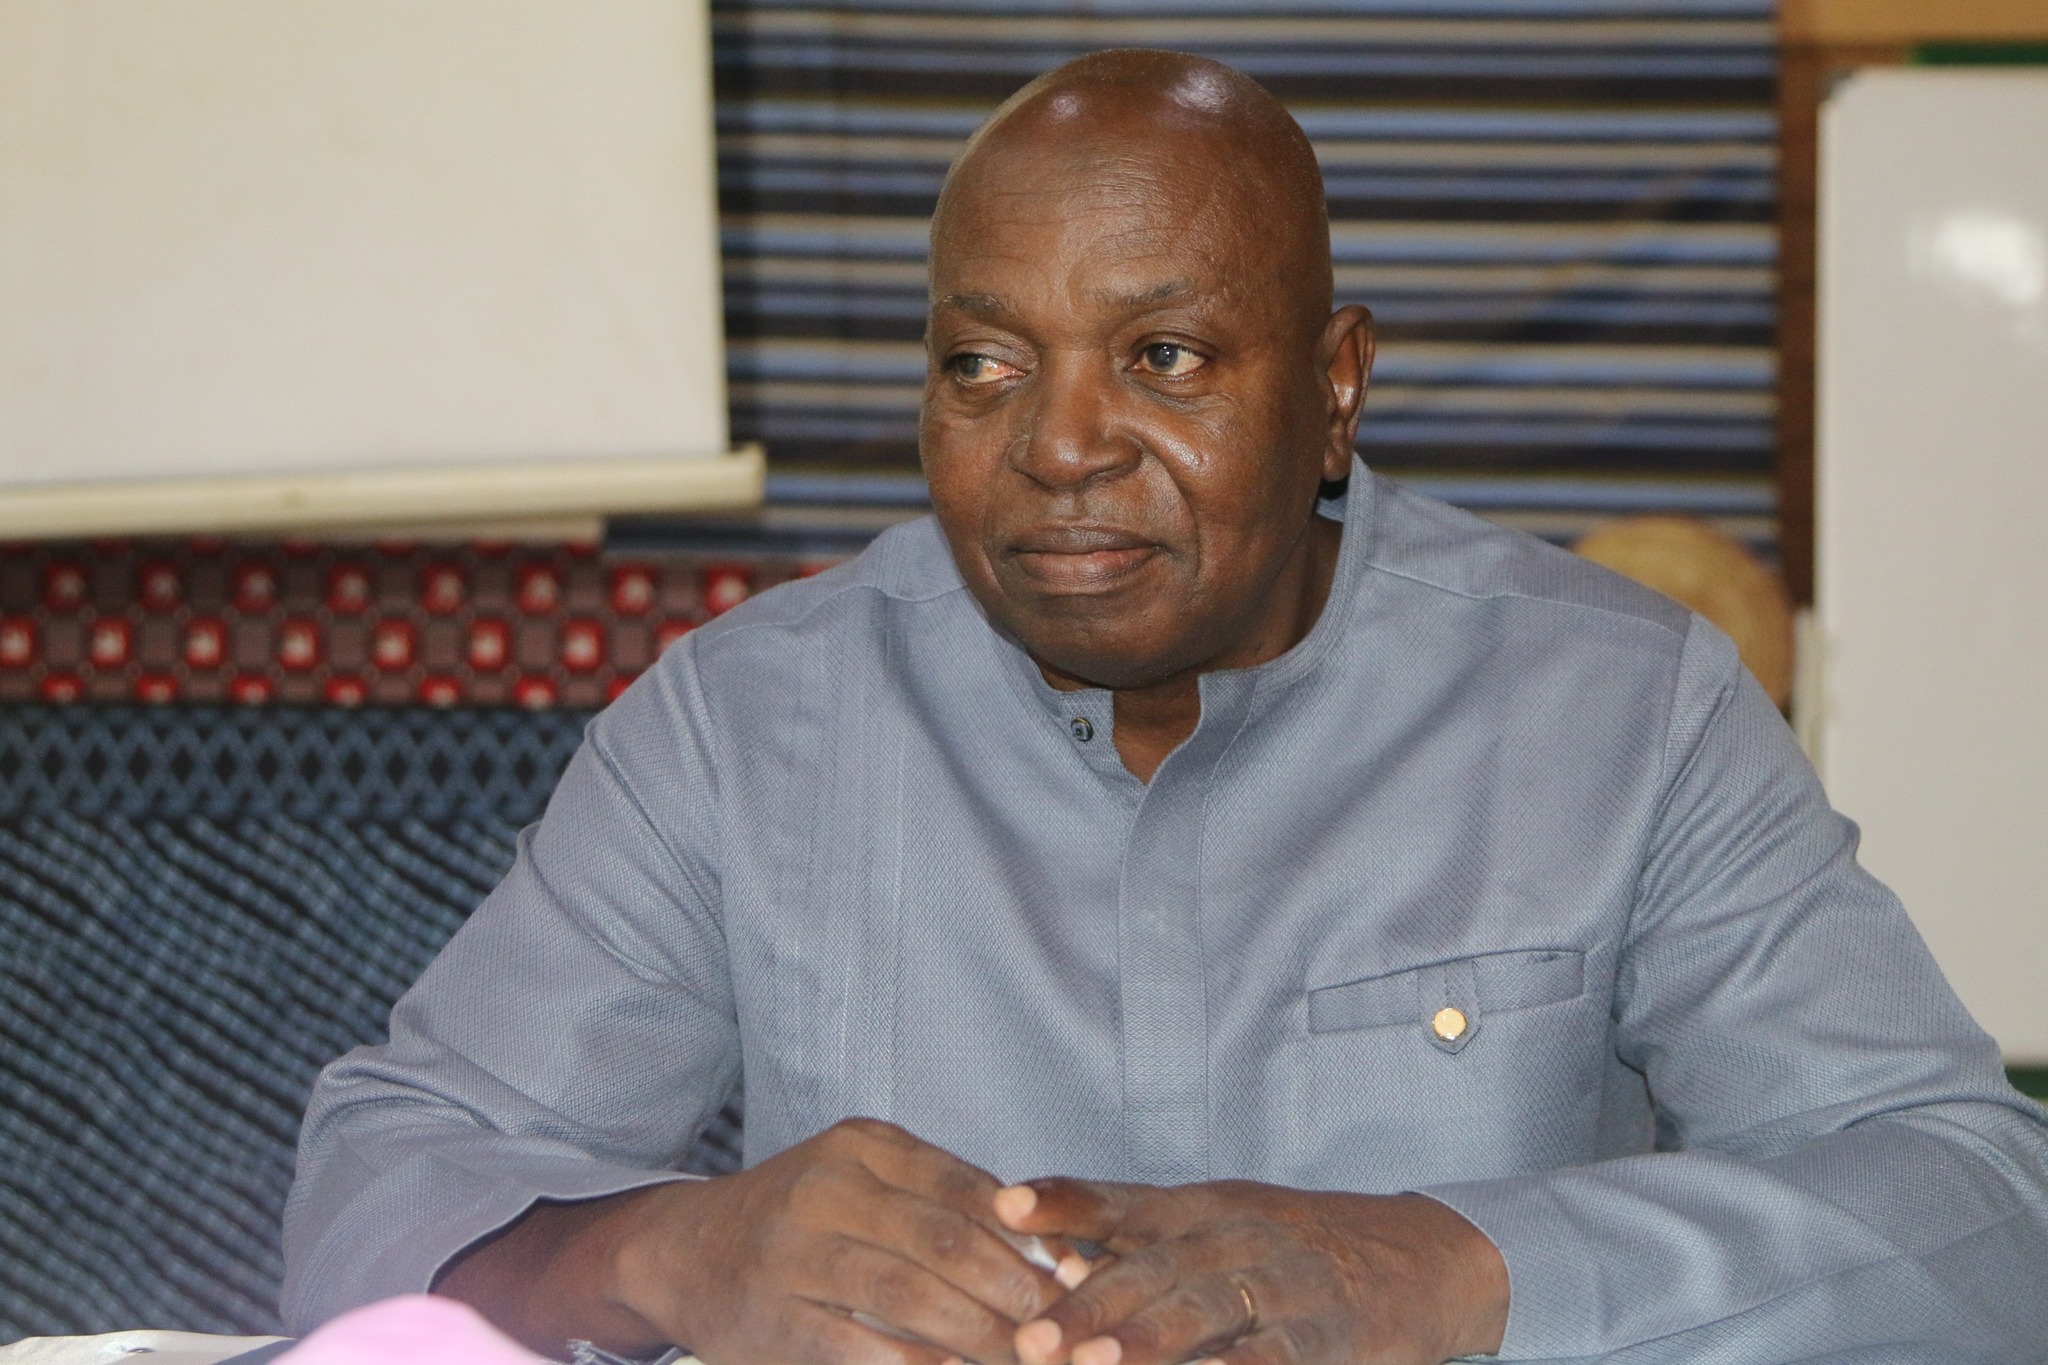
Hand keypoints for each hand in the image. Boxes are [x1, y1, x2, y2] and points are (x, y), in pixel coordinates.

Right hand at [440, 1118, 1067, 1364]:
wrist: (685, 1249)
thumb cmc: (803, 1214)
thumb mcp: (866, 1180)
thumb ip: (945, 1202)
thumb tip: (1048, 1251)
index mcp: (863, 1147)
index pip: (965, 1188)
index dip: (1027, 1237)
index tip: (1076, 1277)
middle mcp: (826, 1190)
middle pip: (944, 1244)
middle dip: (1014, 1293)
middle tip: (1062, 1331)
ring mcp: (794, 1254)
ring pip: (908, 1296)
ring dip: (977, 1336)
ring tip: (1023, 1358)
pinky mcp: (773, 1319)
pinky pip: (859, 1348)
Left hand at [994, 1179, 1508, 1364]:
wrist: (1422, 1257)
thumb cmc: (1293, 1249)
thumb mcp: (1216, 1228)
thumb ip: (1137, 1245)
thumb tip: (1049, 1262)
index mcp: (1200, 1209)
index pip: (1122, 1202)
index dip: (1065, 1203)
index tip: (1005, 1205)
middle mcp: (1237, 1237)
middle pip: (1152, 1268)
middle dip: (1088, 1304)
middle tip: (1029, 1337)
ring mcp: (1284, 1285)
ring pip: (1207, 1309)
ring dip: (1147, 1339)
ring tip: (1093, 1362)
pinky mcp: (1329, 1336)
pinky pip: (1277, 1355)